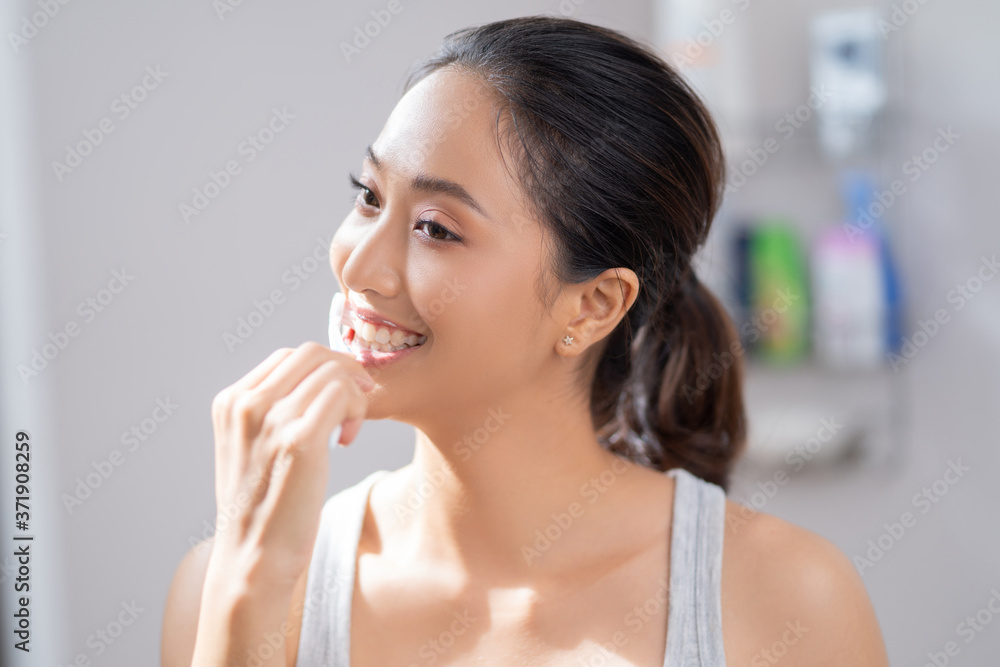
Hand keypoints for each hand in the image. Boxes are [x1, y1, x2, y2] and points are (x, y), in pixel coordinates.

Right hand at [206, 342, 374, 593]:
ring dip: (353, 394)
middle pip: (311, 354)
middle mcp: (245, 404)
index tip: (338, 400)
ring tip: (347, 431)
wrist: (254, 559)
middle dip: (344, 371)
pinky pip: (343, 394)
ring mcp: (271, 419)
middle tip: (358, 402)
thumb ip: (271, 411)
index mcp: (230, 402)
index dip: (322, 370)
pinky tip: (346, 440)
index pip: (287, 357)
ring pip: (331, 371)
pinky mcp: (300, 439)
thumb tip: (320, 382)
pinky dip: (357, 409)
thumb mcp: (252, 449)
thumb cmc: (262, 509)